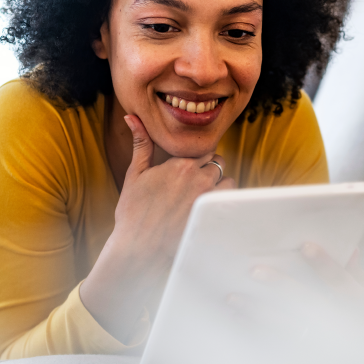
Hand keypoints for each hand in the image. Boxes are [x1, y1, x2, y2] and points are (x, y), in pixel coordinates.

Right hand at [80, 114, 235, 340]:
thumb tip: (131, 116)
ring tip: (202, 198)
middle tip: (194, 185)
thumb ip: (140, 143)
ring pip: (228, 181)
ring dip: (220, 186)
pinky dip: (225, 203)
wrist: (138, 248)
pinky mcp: (214, 217)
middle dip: (209, 170)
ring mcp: (208, 198)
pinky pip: (231, 202)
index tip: (189, 170)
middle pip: (217, 163)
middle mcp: (198, 178)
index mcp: (180, 164)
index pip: (204, 150)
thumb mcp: (135, 174)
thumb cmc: (133, 212)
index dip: (198, 159)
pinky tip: (210, 210)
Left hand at [228, 244, 363, 342]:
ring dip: (257, 311)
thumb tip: (351, 248)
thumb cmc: (349, 305)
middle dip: (282, 286)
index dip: (325, 264)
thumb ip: (351, 268)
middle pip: (310, 304)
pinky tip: (235, 316)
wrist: (346, 346)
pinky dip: (253, 329)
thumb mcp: (358, 287)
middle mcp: (342, 328)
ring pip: (285, 325)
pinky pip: (273, 341)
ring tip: (233, 297)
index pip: (342, 283)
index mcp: (360, 307)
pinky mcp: (302, 353)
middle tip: (255, 271)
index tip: (305, 245)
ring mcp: (321, 343)